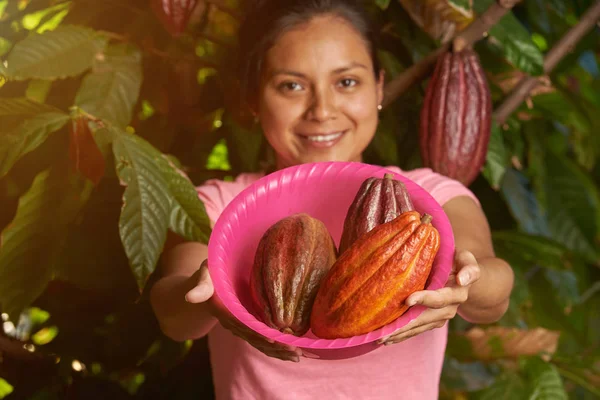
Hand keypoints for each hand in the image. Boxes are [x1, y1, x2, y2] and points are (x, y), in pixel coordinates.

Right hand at [185, 260, 307, 361]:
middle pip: (254, 337)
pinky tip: (291, 351)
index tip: (273, 339)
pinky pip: (262, 339)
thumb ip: (201, 284)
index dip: (257, 332)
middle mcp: (232, 322)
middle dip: (274, 346)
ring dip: (277, 351)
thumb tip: (190, 298)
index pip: (241, 324)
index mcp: (222, 310)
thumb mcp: (204, 273)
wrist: (207, 283)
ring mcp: (241, 326)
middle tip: (294, 351)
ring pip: (259, 342)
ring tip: (296, 356)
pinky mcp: (248, 325)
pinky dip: (276, 347)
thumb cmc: (209, 272)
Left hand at [377, 249, 480, 345]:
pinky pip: (416, 330)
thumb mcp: (466, 259)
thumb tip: (463, 280)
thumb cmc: (457, 261)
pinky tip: (386, 340)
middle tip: (385, 330)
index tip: (408, 300)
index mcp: (457, 293)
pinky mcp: (431, 321)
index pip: (440, 298)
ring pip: (418, 328)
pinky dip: (401, 335)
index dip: (425, 299)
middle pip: (425, 318)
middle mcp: (449, 309)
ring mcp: (440, 317)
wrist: (458, 274)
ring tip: (381, 338)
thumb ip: (469, 268)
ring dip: (400, 334)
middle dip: (406, 325)